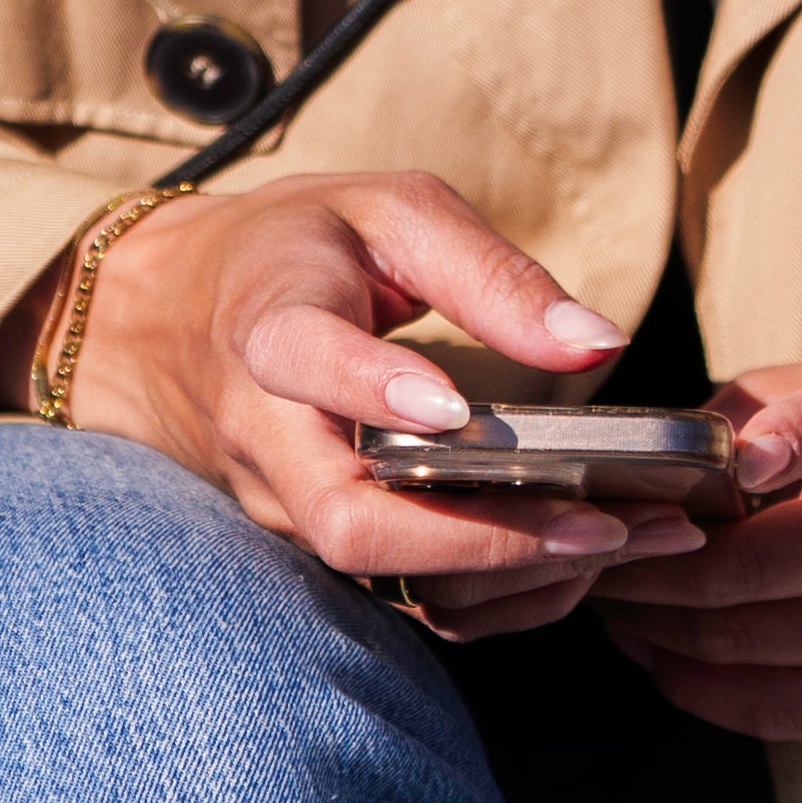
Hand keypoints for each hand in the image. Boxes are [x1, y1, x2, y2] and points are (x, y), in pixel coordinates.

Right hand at [0, 173, 710, 639]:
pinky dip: (495, 588)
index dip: (374, 388)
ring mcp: (285, 505)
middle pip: (348, 520)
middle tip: (606, 528)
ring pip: (385, 570)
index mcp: (273, 325)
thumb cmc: (298, 251)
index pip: (306, 362)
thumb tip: (598, 343)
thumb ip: (489, 273)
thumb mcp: (388, 214)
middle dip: (481, 540)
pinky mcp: (312, 541)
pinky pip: (399, 588)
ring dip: (510, 573)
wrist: (170, 319)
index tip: (455, 410)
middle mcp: (267, 436)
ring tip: (631, 542)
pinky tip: (580, 559)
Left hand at [599, 344, 801, 740]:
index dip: (795, 438)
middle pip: (746, 573)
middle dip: (637, 565)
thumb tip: (630, 472)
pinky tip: (654, 645)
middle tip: (580, 548)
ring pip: (739, 648)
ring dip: (648, 625)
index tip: (737, 453)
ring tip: (605, 594)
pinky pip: (768, 710)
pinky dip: (691, 680)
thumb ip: (746, 413)